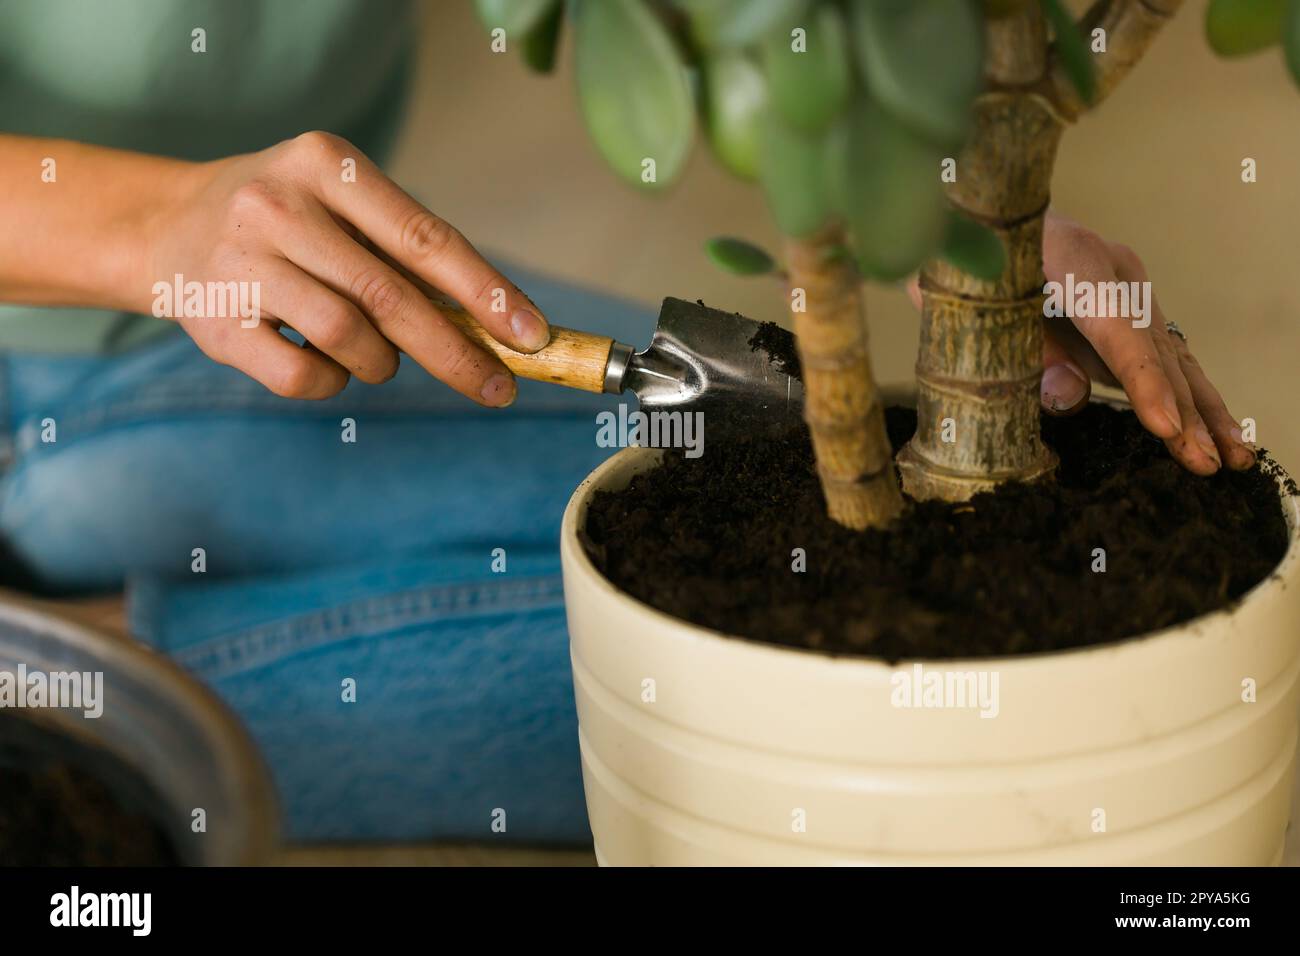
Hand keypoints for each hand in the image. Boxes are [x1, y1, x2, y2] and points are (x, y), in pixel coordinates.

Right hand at [140, 131, 548, 403]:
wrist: (167, 226)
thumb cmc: (289, 223)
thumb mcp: (342, 205)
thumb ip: (406, 252)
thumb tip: (499, 326)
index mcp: (326, 163)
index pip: (425, 237)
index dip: (485, 292)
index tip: (531, 335)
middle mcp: (278, 205)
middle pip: (391, 296)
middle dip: (457, 352)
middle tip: (499, 387)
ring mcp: (241, 263)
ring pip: (349, 338)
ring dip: (381, 364)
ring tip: (377, 357)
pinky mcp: (214, 321)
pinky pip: (302, 377)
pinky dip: (332, 381)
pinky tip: (324, 362)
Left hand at [910, 212, 1254, 474]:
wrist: (975, 221)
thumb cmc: (961, 266)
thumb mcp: (970, 308)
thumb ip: (1021, 350)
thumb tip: (1070, 396)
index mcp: (1070, 254)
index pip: (1114, 324)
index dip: (1141, 378)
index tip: (1164, 426)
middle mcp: (1112, 266)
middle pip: (1152, 345)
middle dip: (1181, 408)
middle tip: (1203, 462)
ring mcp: (1127, 287)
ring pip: (1172, 355)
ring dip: (1203, 409)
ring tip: (1234, 458)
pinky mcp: (1129, 310)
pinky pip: (1165, 358)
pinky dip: (1193, 397)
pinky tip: (1222, 435)